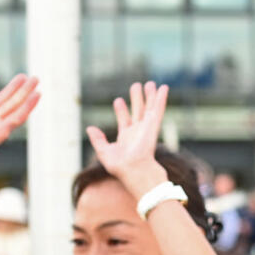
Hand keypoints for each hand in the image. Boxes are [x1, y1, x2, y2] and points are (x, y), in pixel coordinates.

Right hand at [0, 75, 39, 174]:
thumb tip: (6, 131)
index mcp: (0, 131)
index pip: (18, 115)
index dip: (29, 105)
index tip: (38, 93)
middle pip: (13, 103)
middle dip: (25, 91)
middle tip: (36, 78)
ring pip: (0, 98)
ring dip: (11, 88)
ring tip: (22, 77)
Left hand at [86, 82, 169, 198]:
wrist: (134, 170)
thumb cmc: (120, 167)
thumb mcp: (104, 152)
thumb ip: (98, 140)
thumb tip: (90, 128)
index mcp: (127, 138)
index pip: (125, 120)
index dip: (121, 110)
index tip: (118, 101)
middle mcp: (138, 132)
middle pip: (138, 111)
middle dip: (137, 99)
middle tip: (136, 86)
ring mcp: (147, 128)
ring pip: (149, 108)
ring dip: (150, 96)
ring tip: (151, 83)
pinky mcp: (153, 125)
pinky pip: (158, 109)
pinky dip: (161, 98)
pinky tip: (164, 88)